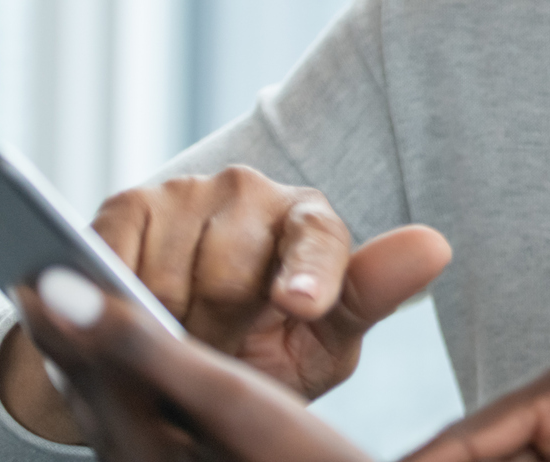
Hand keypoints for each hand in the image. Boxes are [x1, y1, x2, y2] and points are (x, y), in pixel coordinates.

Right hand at [0, 165, 451, 441]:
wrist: (176, 359)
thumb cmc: (265, 349)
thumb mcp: (322, 344)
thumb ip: (369, 295)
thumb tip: (435, 245)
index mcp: (313, 220)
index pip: (318, 240)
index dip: (307, 275)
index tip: (298, 307)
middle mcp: (254, 192)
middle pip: (231, 269)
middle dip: (218, 330)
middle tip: (217, 354)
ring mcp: (191, 191)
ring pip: (170, 272)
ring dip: (167, 322)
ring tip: (179, 336)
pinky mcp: (130, 204)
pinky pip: (115, 258)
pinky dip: (117, 297)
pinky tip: (130, 311)